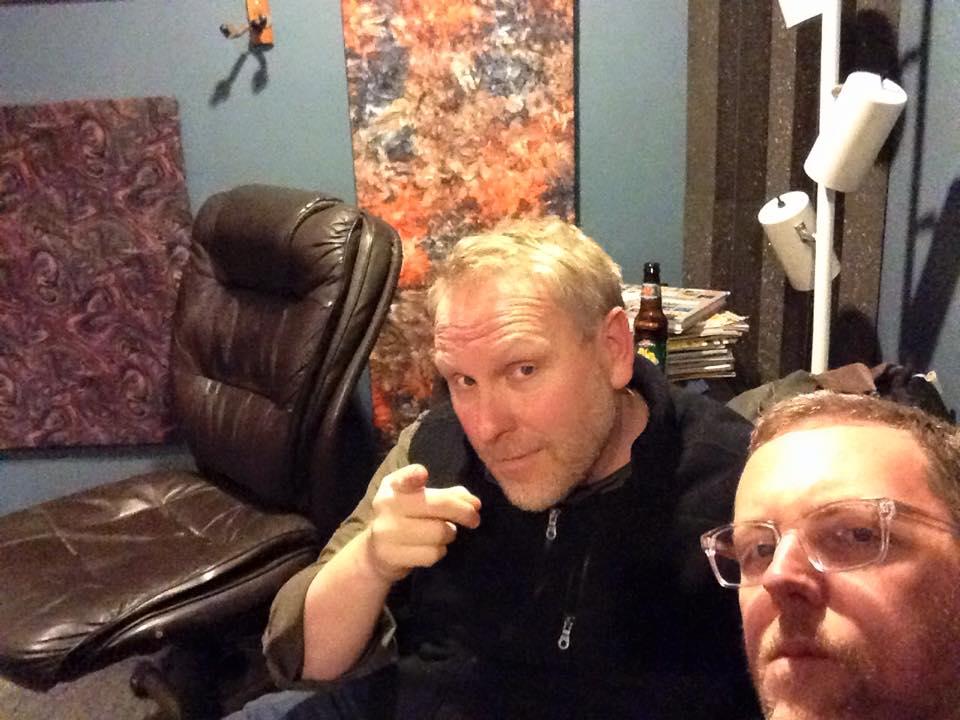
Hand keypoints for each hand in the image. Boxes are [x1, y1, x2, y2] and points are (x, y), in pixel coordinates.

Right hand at [362, 464, 480, 581]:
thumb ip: (447, 495)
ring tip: (444, 533)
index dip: (413, 476)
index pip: (403, 478)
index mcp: (393, 485)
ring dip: (450, 534)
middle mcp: (386, 505)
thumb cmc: (407, 519)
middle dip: (463, 512)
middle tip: (474, 519)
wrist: (377, 552)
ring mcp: (386, 531)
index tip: (422, 474)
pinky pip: (432, 554)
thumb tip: (474, 503)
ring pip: (439, 532)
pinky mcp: (391, 556)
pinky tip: (431, 548)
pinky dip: (439, 552)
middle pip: (437, 505)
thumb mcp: (420, 500)